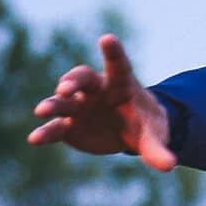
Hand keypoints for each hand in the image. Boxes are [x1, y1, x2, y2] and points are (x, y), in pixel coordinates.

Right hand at [27, 33, 176, 169]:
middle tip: (65, 88)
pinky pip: (56, 128)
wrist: (129, 132)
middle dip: (72, 81)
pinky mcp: (70, 125)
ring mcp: (79, 106)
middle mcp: (95, 89)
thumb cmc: (144, 125)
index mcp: (121, 84)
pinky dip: (46, 133)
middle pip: (81, 78)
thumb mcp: (154, 138)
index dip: (113, 52)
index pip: (117, 65)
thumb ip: (158, 151)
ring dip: (53, 104)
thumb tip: (170, 166)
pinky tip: (35, 139)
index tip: (107, 39)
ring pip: (63, 101)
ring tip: (42, 111)